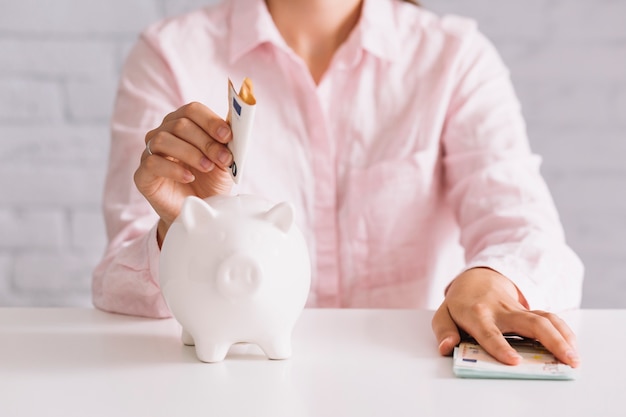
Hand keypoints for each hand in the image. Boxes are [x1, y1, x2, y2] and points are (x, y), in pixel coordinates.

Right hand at [134, 102, 233, 244]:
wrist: (199, 212)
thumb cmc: (210, 182)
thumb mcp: (224, 162)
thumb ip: (227, 143)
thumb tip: (238, 125)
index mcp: (183, 124)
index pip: (192, 110)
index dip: (210, 121)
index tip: (227, 136)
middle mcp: (164, 133)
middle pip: (180, 124)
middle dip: (206, 142)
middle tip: (223, 158)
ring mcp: (150, 153)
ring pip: (163, 140)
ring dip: (191, 153)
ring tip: (207, 167)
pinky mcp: (142, 174)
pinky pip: (152, 162)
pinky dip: (174, 169)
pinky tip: (189, 177)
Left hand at [431, 267, 579, 367]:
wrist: (477, 279)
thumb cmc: (461, 303)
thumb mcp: (444, 314)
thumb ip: (443, 331)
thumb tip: (446, 347)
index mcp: (477, 314)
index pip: (489, 332)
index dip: (500, 346)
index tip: (514, 361)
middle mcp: (501, 310)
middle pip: (529, 323)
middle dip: (550, 341)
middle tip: (566, 361)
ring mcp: (518, 309)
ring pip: (545, 319)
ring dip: (563, 337)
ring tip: (574, 359)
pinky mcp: (530, 311)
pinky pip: (550, 319)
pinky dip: (564, 332)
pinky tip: (572, 347)